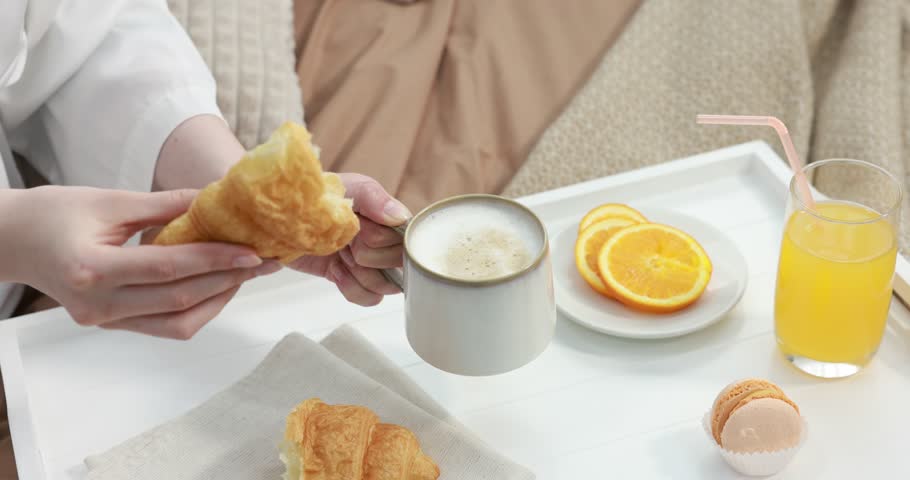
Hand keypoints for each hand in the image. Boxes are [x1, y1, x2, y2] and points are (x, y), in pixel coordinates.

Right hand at [0, 186, 279, 338]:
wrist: (12, 241)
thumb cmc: (55, 213)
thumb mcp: (110, 200)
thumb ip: (166, 205)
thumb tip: (217, 199)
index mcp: (92, 269)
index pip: (168, 268)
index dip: (215, 260)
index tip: (252, 251)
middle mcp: (98, 304)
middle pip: (179, 300)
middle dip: (229, 281)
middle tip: (265, 262)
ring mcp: (104, 321)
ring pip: (177, 323)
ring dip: (218, 299)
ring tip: (247, 273)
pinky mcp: (111, 325)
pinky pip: (164, 325)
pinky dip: (196, 306)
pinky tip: (218, 283)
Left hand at [289, 174, 409, 305]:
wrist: (284, 218)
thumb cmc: (318, 197)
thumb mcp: (347, 188)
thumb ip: (375, 197)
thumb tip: (400, 218)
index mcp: (390, 219)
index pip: (406, 242)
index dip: (381, 241)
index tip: (360, 228)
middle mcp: (386, 242)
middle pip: (397, 266)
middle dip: (367, 257)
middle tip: (347, 241)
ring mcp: (371, 264)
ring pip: (386, 286)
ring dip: (359, 273)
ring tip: (341, 255)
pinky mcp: (355, 279)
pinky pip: (370, 298)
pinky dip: (353, 288)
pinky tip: (337, 271)